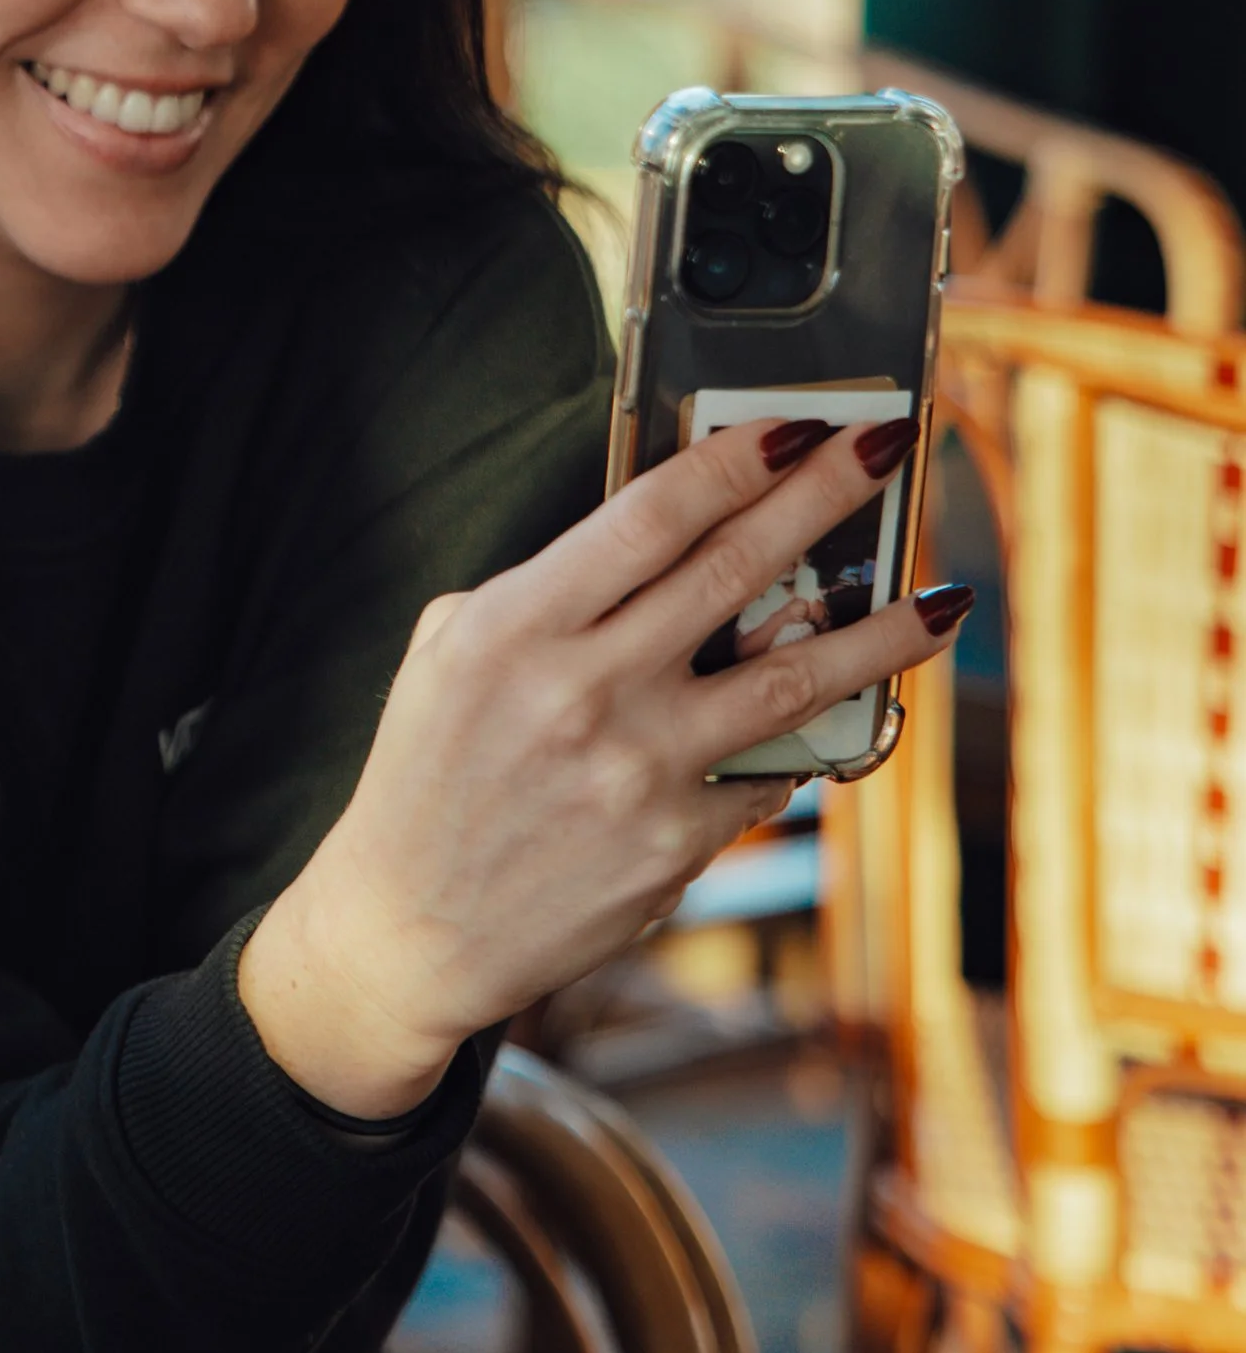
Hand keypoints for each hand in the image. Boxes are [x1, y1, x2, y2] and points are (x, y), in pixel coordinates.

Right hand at [239, 414, 966, 1117]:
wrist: (409, 928)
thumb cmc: (428, 774)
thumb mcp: (449, 654)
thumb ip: (549, 593)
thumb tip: (667, 547)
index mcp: (517, 627)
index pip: (652, 516)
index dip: (737, 461)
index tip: (798, 424)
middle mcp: (585, 691)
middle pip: (736, 570)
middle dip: (827, 497)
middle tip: (890, 447)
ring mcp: (638, 772)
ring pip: (794, 682)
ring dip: (881, 635)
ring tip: (944, 603)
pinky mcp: (674, 844)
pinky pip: (766, 775)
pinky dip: (805, 743)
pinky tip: (842, 714)